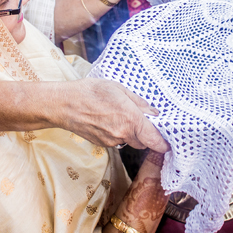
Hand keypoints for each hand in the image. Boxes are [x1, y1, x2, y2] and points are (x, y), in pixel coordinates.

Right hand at [55, 78, 169, 152]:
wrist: (64, 104)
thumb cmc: (90, 92)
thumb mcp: (119, 89)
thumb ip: (139, 103)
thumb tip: (154, 113)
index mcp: (130, 119)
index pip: (154, 141)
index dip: (164, 143)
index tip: (168, 141)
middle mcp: (122, 134)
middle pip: (143, 142)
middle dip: (146, 134)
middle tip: (142, 119)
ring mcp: (111, 141)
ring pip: (130, 141)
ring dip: (131, 132)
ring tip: (120, 114)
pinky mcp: (102, 143)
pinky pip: (117, 140)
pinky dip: (117, 132)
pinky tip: (109, 119)